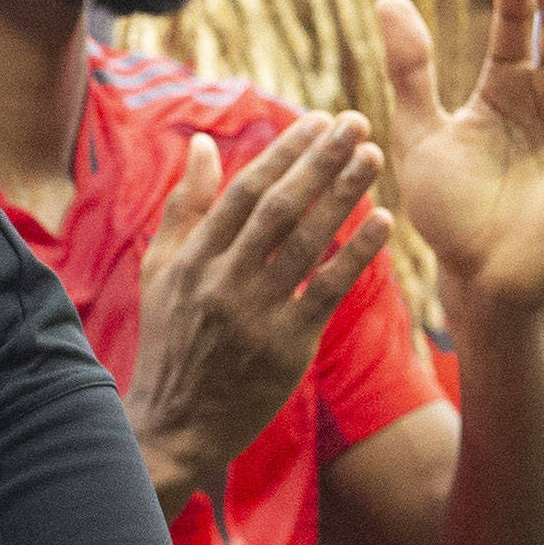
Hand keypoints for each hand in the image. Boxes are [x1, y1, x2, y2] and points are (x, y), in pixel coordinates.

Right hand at [126, 113, 391, 506]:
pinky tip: (383, 224)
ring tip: (374, 157)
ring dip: (343, 195)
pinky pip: (326, 292)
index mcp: (190, 258)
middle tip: (356, 123)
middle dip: (320, 160)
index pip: (244, 191)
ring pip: (305, 242)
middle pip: (278, 207)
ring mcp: (254, 315)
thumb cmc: (169, 340)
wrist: (172, 424)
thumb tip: (202, 143)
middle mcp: (221, 280)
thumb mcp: (160, 270)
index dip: (284, 152)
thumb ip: (184, 206)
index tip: (318, 120)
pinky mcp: (285, 348)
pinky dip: (356, 255)